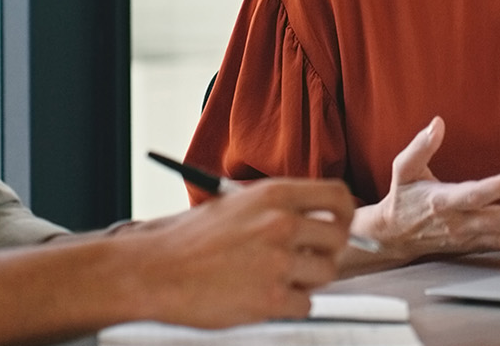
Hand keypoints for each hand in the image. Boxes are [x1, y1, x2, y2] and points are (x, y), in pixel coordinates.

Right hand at [134, 177, 354, 327]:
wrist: (155, 270)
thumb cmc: (187, 239)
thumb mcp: (234, 204)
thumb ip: (275, 209)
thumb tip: (312, 220)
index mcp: (274, 194)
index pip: (338, 196)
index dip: (345, 215)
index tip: (339, 227)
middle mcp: (281, 223)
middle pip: (338, 239)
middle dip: (327, 253)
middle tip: (307, 261)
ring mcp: (278, 261)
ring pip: (325, 273)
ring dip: (307, 280)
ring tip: (276, 279)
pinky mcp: (271, 298)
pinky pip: (306, 304)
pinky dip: (290, 305)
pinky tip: (263, 296)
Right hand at [356, 117, 499, 266]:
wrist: (395, 234)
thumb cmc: (403, 196)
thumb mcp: (404, 167)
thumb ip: (421, 146)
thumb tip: (437, 123)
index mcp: (440, 201)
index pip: (473, 196)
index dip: (497, 188)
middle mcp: (455, 223)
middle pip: (494, 221)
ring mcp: (465, 237)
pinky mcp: (471, 245)